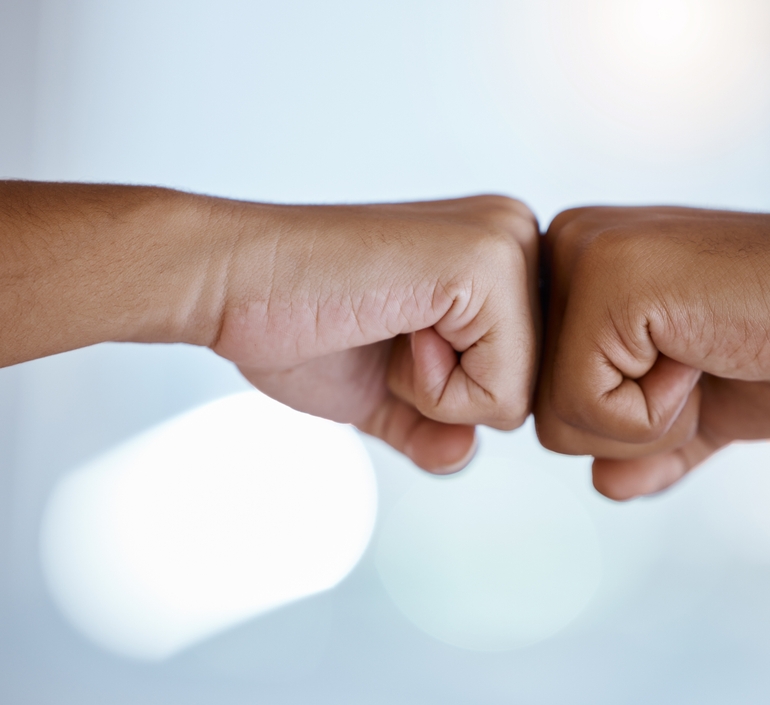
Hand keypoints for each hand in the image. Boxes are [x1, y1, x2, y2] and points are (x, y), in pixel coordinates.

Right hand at [212, 196, 539, 472]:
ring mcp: (508, 245)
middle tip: (385, 332)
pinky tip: (392, 324)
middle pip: (528, 390)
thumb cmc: (297, 321)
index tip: (389, 334)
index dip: (445, 393)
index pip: (519, 380)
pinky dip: (433, 389)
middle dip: (446, 394)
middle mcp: (516, 238)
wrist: (233, 285)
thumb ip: (433, 427)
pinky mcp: (488, 266)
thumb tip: (464, 454)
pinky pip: (499, 392)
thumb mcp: (383, 391)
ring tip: (387, 325)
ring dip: (436, 391)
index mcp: (499, 257)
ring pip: (518, 397)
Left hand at [534, 204, 769, 499]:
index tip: (693, 360)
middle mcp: (563, 248)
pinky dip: (658, 413)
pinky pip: (586, 407)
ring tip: (702, 352)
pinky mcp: (607, 280)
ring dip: (648, 421)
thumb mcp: (703, 408)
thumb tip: (603, 485)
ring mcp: (580, 257)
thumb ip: (647, 445)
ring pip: (556, 420)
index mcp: (577, 270)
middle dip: (631, 427)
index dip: (629, 418)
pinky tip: (703, 350)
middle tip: (701, 360)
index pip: (549, 397)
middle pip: (541, 414)